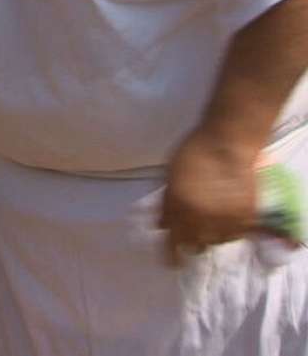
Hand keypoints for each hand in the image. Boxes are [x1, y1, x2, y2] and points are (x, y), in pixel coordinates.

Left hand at [158, 126, 260, 265]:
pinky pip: (237, 234)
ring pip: (217, 241)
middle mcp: (201, 219)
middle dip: (192, 241)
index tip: (172, 264)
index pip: (173, 244)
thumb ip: (165, 205)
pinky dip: (231, 230)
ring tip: (211, 222)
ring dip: (212, 236)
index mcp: (178, 210)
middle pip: (196, 245)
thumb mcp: (169, 178)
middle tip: (193, 231)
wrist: (226, 143)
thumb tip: (160, 226)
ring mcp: (225, 219)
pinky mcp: (246, 217)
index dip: (171, 257)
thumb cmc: (191, 154)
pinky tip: (227, 219)